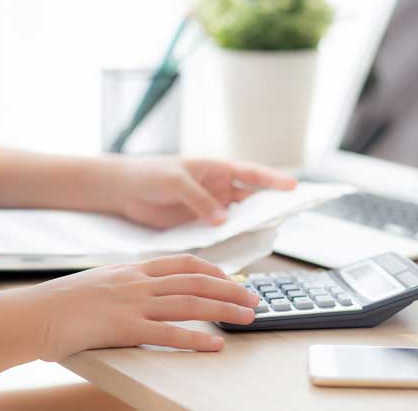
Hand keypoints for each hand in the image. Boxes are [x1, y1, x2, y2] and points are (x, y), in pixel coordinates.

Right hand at [29, 254, 258, 361]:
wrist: (32, 314)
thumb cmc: (61, 302)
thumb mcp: (99, 282)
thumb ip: (125, 284)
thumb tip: (143, 289)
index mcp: (132, 269)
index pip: (182, 263)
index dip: (212, 270)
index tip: (231, 277)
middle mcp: (137, 282)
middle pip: (195, 281)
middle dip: (229, 289)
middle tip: (253, 298)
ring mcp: (132, 303)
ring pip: (189, 303)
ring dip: (223, 310)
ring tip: (247, 317)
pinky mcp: (124, 328)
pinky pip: (167, 333)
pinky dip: (195, 339)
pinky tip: (214, 344)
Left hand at [118, 157, 296, 228]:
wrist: (124, 191)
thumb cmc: (150, 174)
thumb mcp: (174, 182)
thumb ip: (198, 199)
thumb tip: (221, 219)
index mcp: (217, 168)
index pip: (251, 173)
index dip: (273, 180)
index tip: (293, 187)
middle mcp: (219, 188)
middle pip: (252, 198)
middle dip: (271, 206)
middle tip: (291, 215)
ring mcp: (211, 207)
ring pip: (239, 218)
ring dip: (252, 226)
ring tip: (268, 236)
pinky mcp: (200, 225)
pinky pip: (222, 233)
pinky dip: (231, 240)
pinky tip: (239, 248)